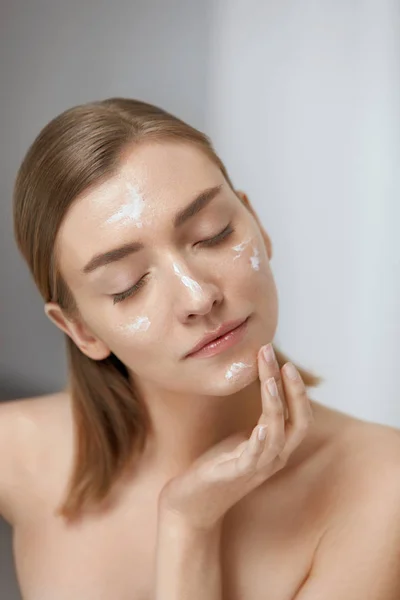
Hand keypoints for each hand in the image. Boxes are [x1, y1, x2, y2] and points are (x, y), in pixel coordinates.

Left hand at [158, 344, 313, 530]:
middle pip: (299, 423)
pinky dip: (261, 441)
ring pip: (278, 435)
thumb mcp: (241, 438)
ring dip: (275, 405)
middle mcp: (273, 458)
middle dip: (294, 391)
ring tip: (270, 380)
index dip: (297, 390)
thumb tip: (262, 384)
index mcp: (276, 446)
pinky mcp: (236, 475)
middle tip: (284, 362)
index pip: (299, 416)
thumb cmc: (217, 467)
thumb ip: (257, 419)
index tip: (285, 362)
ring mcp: (257, 468)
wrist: (191, 503)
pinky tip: (261, 427)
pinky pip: (255, 458)